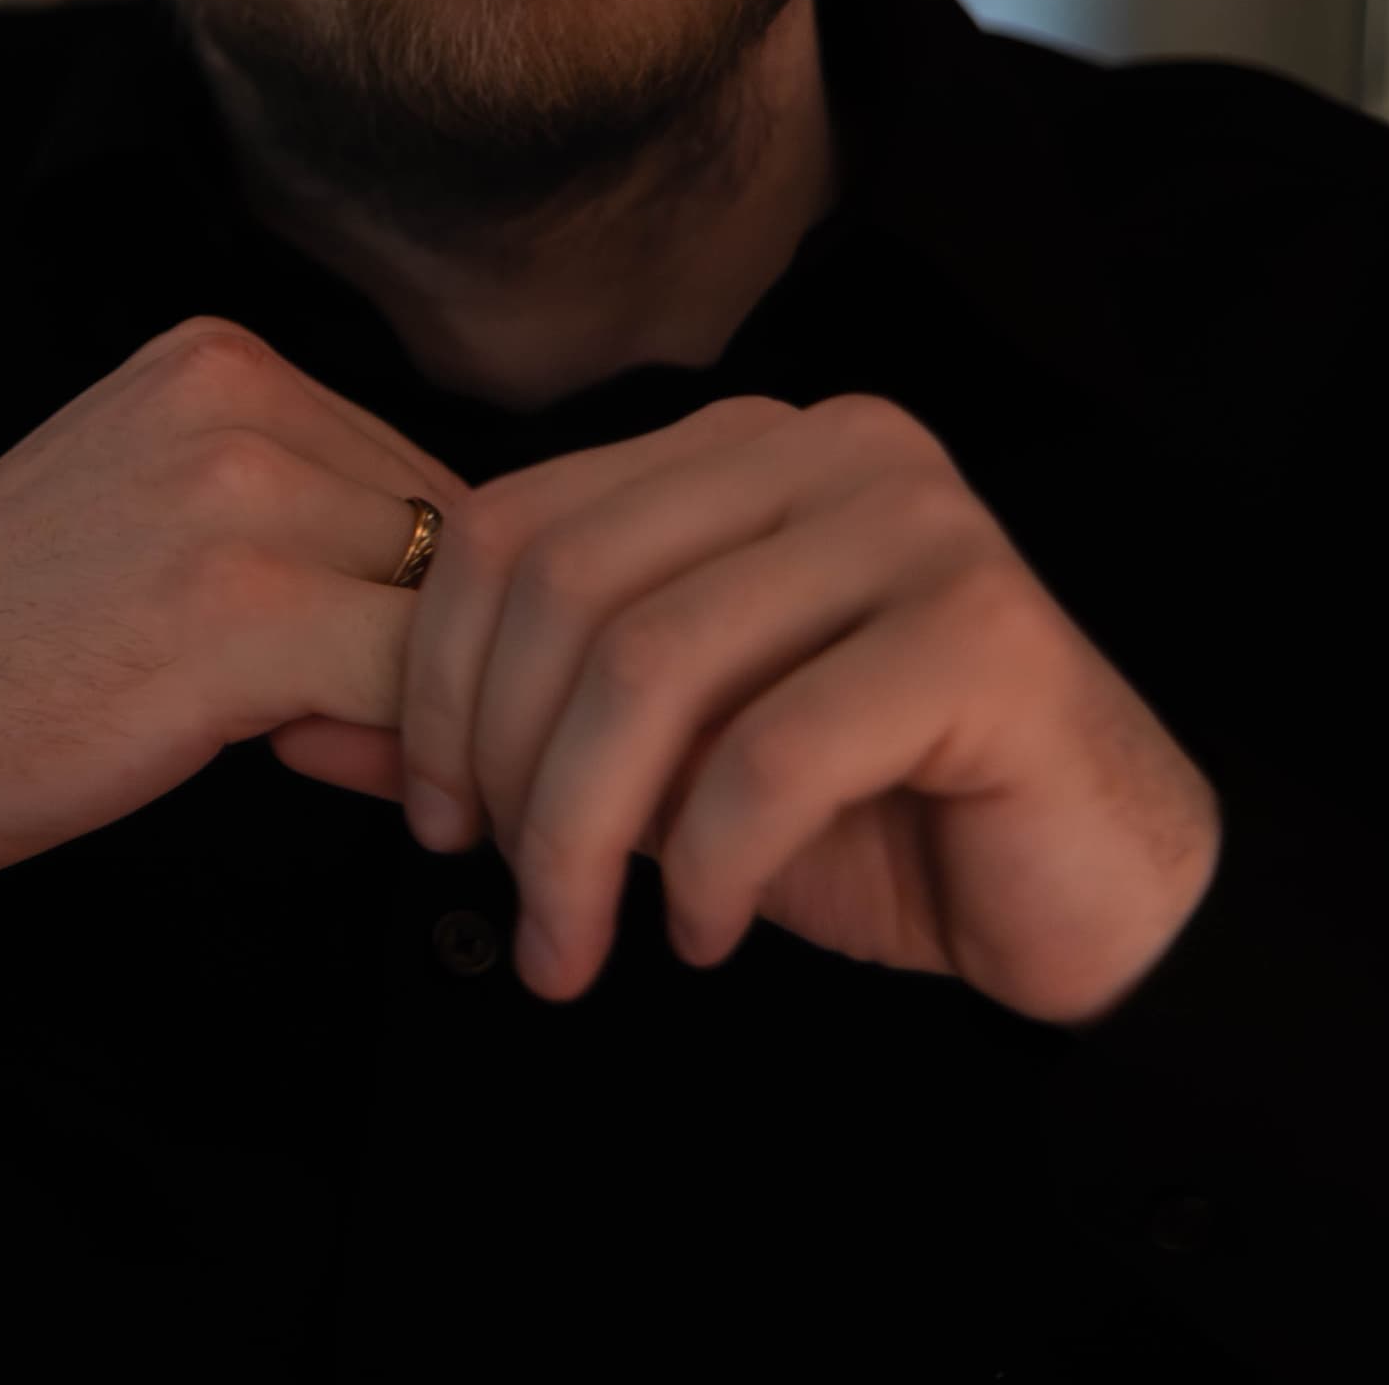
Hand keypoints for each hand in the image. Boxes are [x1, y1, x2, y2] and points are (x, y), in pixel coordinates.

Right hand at [0, 318, 463, 919]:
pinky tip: (313, 775)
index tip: (366, 682)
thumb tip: (458, 625)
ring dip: (423, 709)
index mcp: (213, 360)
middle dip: (434, 655)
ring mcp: (236, 496)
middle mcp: (234, 398)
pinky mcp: (237, 614)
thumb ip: (290, 527)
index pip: (418, 473)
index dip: (420, 596)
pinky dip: (401, 755)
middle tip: (354, 744)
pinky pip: (410, 688)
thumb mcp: (149, 518)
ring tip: (329, 760)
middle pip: (452, 539)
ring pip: (448, 614)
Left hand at [269, 394, 1220, 1025]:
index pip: (513, 524)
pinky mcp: (986, 632)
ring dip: (587, 836)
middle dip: (505, 768)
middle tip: (513, 901)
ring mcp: (916, 524)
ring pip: (655, 669)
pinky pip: (774, 752)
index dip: (437, 681)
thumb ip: (491, 731)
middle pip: (566, 589)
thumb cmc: (871, 816)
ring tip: (584, 943)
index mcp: (736, 447)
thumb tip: (297, 730)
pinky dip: (712, 866)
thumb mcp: (653, 768)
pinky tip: (709, 930)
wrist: (1091, 897)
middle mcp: (826, 447)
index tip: (434, 819)